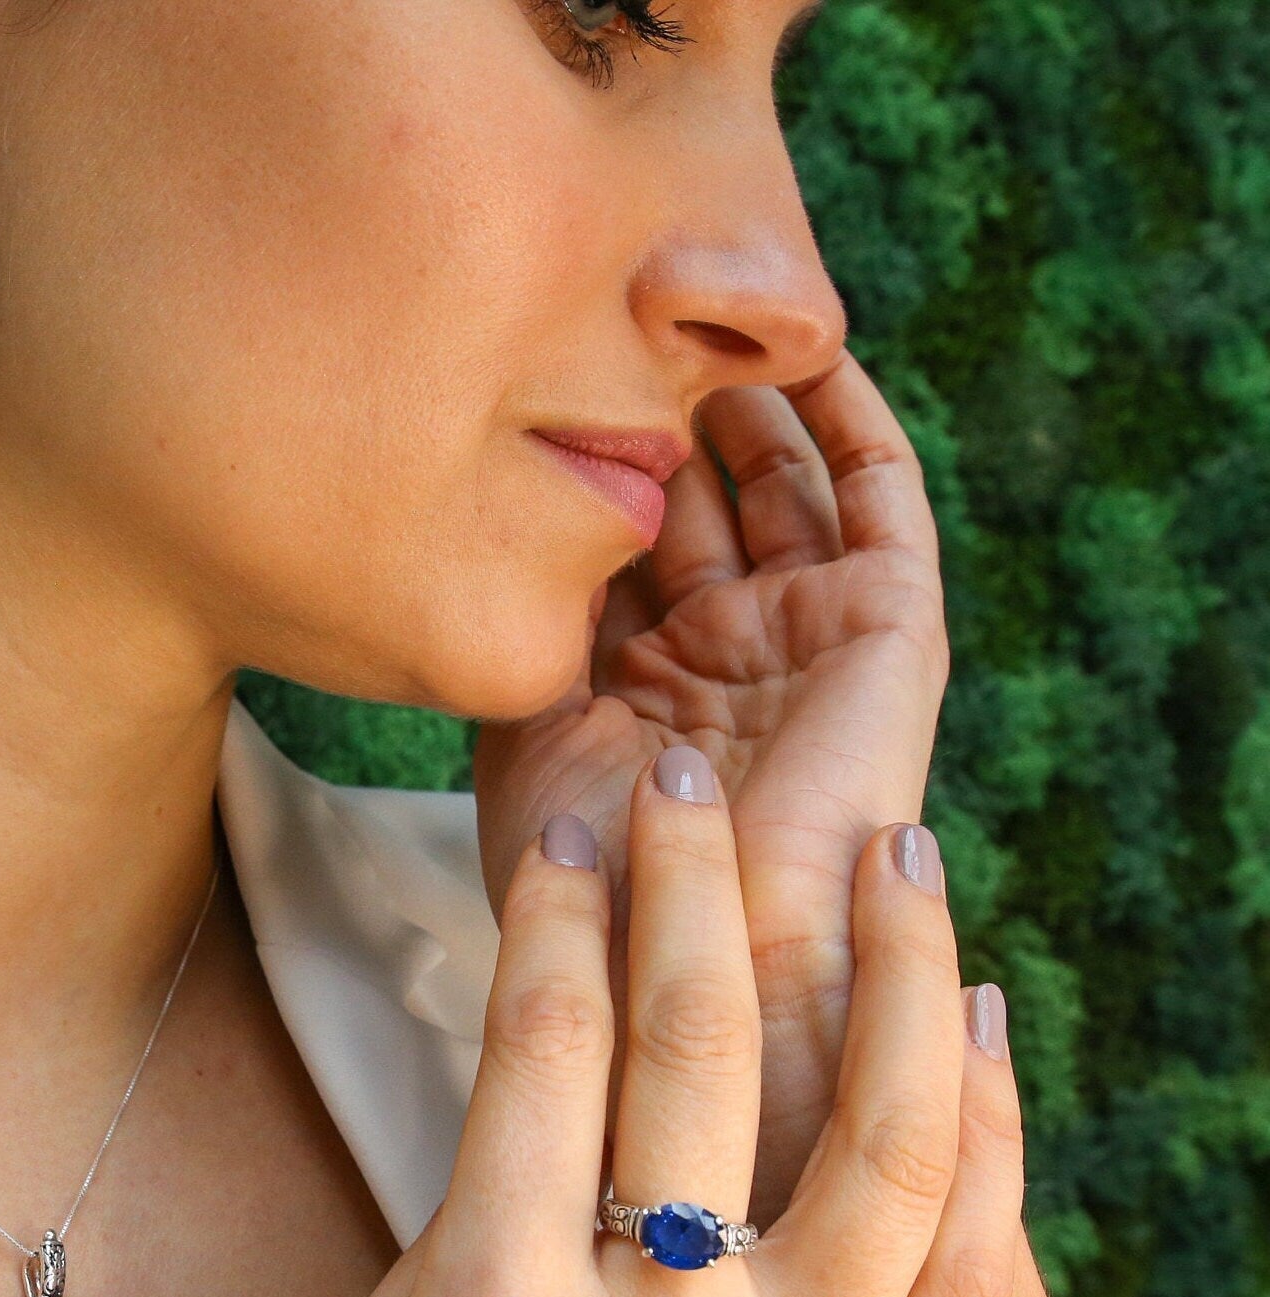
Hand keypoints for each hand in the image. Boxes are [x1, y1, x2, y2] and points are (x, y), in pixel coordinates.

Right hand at [297, 753, 1022, 1296]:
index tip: (573, 832)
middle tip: (693, 777)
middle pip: (698, 1044)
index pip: (540, 1039)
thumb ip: (450, 1230)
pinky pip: (971, 1272)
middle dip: (695, 878)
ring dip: (898, 969)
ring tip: (898, 852)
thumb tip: (539, 1091)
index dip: (555, 908)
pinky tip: (986, 1024)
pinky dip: (999, 1132)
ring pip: (888, 1133)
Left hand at [472, 346, 948, 1222]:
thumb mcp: (516, 726)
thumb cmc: (591, 871)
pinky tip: (808, 347)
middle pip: (703, 489)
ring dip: (747, 390)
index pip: (625, 530)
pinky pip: (884, 497)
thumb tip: (449, 518)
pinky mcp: (890, 629)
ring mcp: (807, 633)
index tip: (533, 357)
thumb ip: (508, 627)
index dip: (589, 447)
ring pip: (786, 477)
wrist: (699, 953)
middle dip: (660, 400)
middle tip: (612, 304)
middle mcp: (728, 646)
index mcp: (643, 675)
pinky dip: (850, 418)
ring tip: (697, 300)